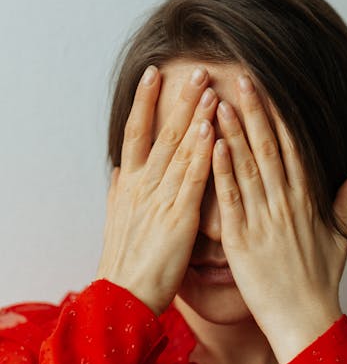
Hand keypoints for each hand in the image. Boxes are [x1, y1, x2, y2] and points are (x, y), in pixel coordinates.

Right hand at [96, 65, 218, 315]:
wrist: (124, 295)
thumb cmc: (126, 260)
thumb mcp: (118, 220)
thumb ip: (120, 191)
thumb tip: (119, 169)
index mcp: (131, 183)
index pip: (137, 132)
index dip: (145, 100)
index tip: (154, 73)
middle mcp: (143, 184)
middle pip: (161, 132)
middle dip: (178, 98)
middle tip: (194, 68)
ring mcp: (160, 198)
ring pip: (179, 149)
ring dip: (194, 116)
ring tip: (207, 86)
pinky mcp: (178, 217)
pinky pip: (192, 179)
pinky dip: (202, 153)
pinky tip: (211, 130)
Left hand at [211, 73, 346, 348]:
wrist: (304, 319)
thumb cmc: (320, 282)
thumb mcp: (339, 238)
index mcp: (306, 201)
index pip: (292, 149)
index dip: (278, 117)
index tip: (267, 90)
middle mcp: (286, 204)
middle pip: (269, 148)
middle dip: (254, 111)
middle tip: (241, 78)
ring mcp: (263, 220)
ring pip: (247, 167)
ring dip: (234, 132)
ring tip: (221, 101)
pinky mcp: (241, 240)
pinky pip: (230, 200)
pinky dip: (222, 171)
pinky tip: (212, 146)